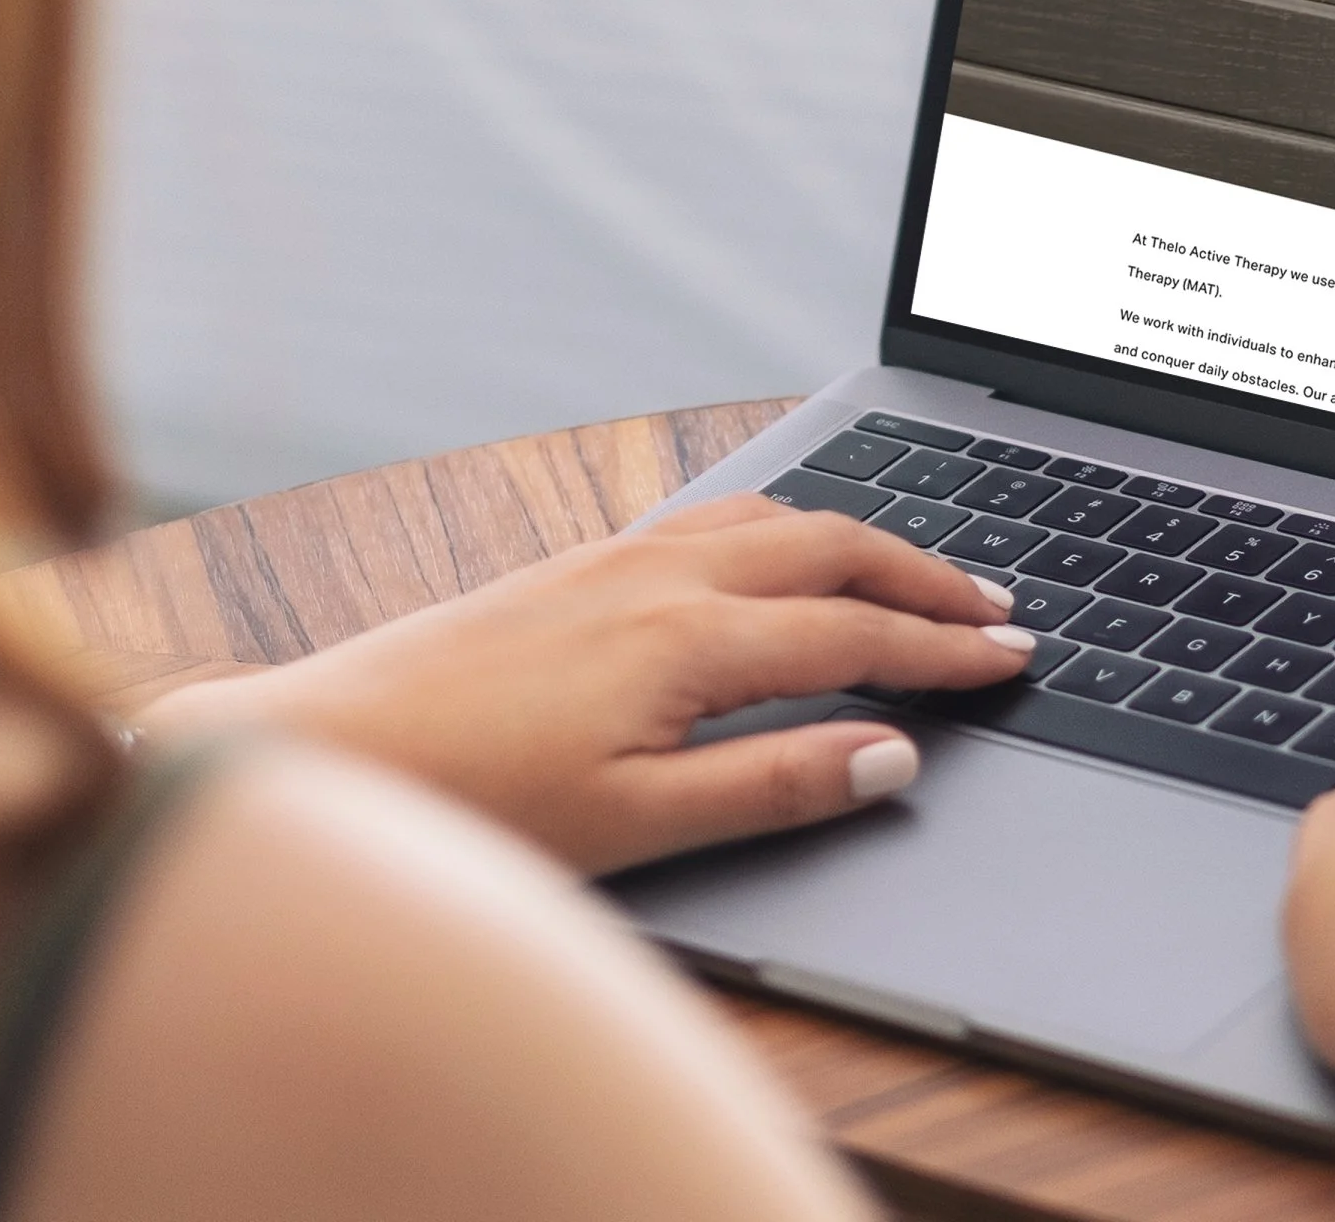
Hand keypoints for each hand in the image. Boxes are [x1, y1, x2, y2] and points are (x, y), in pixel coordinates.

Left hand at [142, 494, 1031, 874]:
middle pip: (834, 546)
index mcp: (690, 635)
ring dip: (861, 539)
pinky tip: (783, 551)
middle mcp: (663, 572)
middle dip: (927, 572)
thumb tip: (890, 754)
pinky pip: (719, 514)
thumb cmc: (468, 798)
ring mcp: (618, 555)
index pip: (857, 630)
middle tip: (997, 604)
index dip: (945, 647)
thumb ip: (774, 781)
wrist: (319, 746)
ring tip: (914, 570)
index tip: (1015, 655)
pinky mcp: (580, 560)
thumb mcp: (636, 820)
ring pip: (777, 517)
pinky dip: (789, 525)